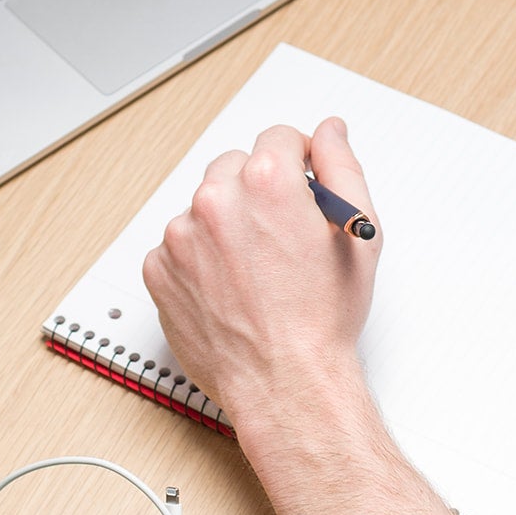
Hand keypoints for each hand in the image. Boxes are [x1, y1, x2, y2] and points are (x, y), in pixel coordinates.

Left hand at [142, 117, 380, 428]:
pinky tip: (228, 288)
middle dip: (258, 191)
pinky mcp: (158, 269)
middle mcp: (216, 201)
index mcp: (267, 183)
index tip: (301, 186)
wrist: (283, 382)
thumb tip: (330, 132)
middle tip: (280, 236)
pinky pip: (177, 246)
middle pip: (235, 167)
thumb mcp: (357, 234)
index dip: (298, 163)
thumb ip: (342, 167)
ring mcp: (180, 236)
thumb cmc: (322, 318)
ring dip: (225, 225)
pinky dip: (198, 260)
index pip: (278, 138)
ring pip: (204, 207)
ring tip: (254, 270)